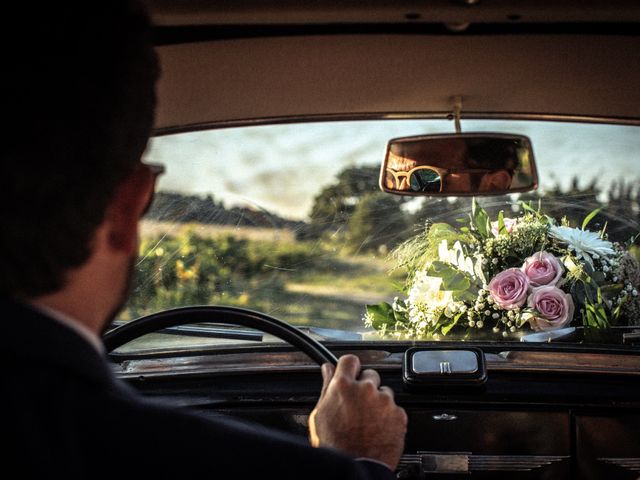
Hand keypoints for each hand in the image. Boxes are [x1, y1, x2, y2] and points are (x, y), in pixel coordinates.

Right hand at [308, 354, 406, 469]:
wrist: (356, 467)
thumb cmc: (334, 445)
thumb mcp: (320, 414)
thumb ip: (326, 387)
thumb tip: (327, 369)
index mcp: (343, 385)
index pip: (350, 360)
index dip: (350, 367)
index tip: (351, 372)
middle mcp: (366, 388)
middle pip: (370, 374)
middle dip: (365, 386)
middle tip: (359, 404)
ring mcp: (384, 401)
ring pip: (384, 392)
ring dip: (378, 401)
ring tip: (368, 420)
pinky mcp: (399, 414)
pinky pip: (395, 408)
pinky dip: (389, 416)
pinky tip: (378, 428)